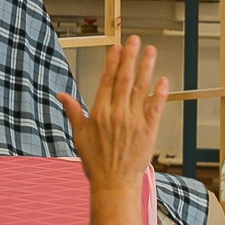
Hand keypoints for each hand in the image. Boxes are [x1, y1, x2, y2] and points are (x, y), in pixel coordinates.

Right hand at [59, 36, 169, 194]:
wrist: (114, 184)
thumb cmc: (96, 162)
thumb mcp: (79, 135)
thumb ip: (73, 111)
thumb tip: (61, 95)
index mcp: (99, 113)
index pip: (106, 81)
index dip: (112, 62)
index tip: (116, 47)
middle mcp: (117, 114)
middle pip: (124, 79)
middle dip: (129, 57)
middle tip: (134, 40)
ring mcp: (134, 122)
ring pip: (141, 88)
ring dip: (146, 68)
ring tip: (150, 51)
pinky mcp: (149, 131)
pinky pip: (156, 107)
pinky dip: (160, 93)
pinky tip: (163, 79)